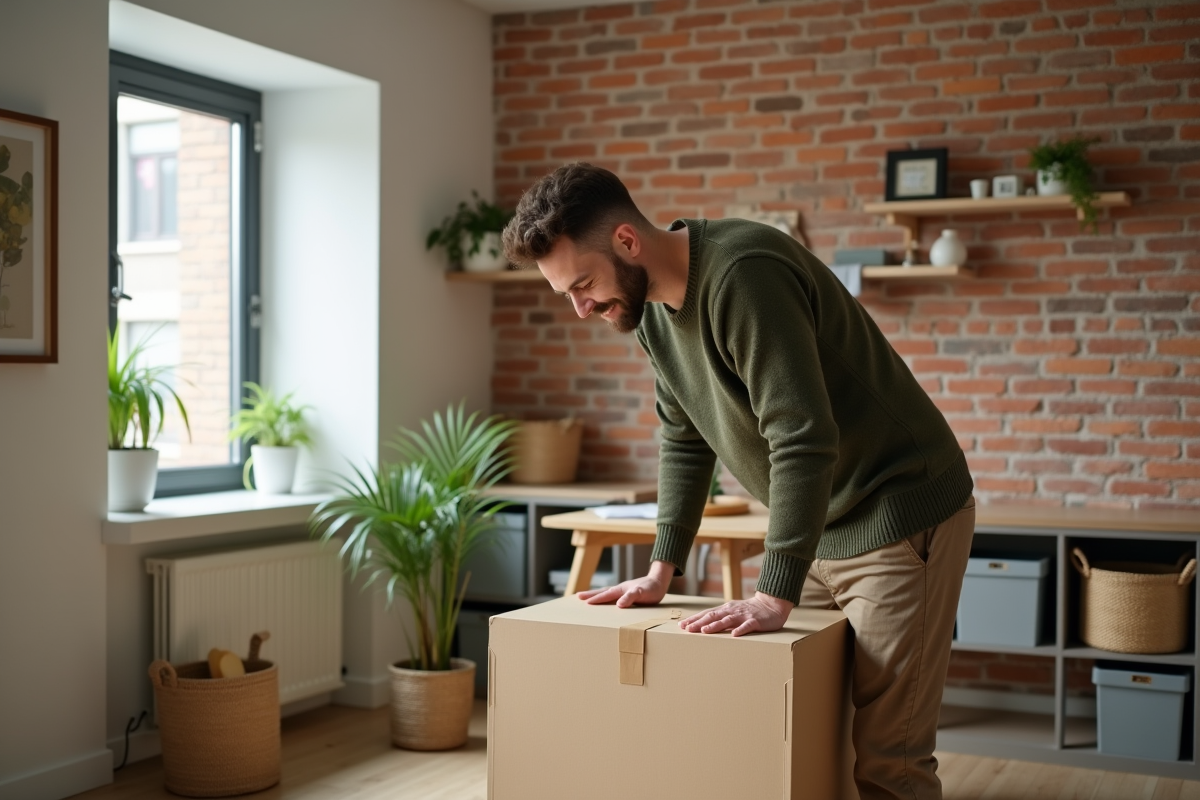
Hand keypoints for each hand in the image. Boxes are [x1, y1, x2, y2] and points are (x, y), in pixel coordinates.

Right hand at [578, 560, 673, 607]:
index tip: (585, 603)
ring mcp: (623, 591)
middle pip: (602, 591)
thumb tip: (618, 604)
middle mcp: (620, 589)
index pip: (606, 594)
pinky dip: (605, 597)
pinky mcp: (627, 594)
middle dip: (590, 594)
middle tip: (578, 596)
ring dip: (596, 595)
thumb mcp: (642, 592)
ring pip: (606, 593)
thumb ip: (631, 597)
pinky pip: (612, 596)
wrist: (660, 582)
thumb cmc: (652, 588)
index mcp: (621, 589)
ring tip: (586, 598)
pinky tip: (605, 601)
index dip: (596, 599)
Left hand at [678, 592, 793, 636]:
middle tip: (687, 629)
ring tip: (704, 631)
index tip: (682, 625)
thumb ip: (720, 618)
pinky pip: (747, 626)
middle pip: (713, 616)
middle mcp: (731, 611)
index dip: (694, 619)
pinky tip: (734, 635)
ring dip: (715, 625)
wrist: (771, 605)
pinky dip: (740, 630)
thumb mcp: (732, 612)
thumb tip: (702, 626)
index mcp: (725, 609)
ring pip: (727, 620)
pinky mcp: (755, 621)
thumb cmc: (748, 611)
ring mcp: (743, 616)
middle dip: (699, 622)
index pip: (706, 614)